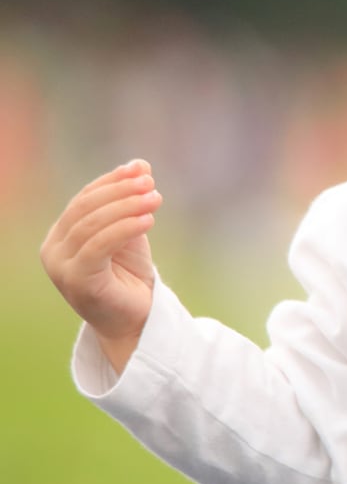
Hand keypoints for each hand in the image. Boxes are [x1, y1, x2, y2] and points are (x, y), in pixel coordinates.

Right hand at [41, 160, 159, 372]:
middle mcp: (54, 249)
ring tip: (155, 199)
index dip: (112, 181)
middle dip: (119, 192)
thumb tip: (140, 164)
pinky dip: (124, 229)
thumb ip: (131, 202)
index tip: (141, 169)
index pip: (84, 199)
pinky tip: (148, 220)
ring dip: (126, 208)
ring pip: (92, 225)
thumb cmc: (129, 275)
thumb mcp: (131, 232)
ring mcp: (61, 267)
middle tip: (150, 184)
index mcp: (62, 234)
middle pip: (85, 209)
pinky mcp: (76, 281)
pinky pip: (99, 247)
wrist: (135, 319)